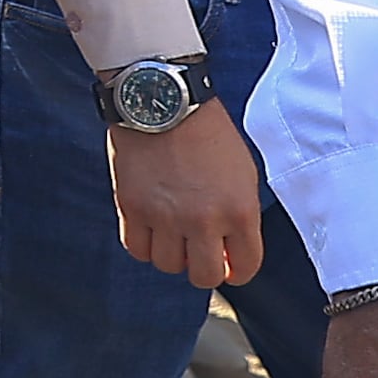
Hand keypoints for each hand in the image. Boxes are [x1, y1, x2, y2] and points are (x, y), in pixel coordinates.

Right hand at [109, 98, 266, 289]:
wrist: (164, 100)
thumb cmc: (208, 133)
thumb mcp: (243, 173)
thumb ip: (240, 214)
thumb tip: (230, 250)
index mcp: (240, 211)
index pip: (245, 268)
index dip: (237, 271)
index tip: (229, 265)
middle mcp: (203, 220)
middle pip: (204, 276)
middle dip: (204, 268)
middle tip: (198, 252)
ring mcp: (164, 216)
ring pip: (167, 265)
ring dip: (171, 254)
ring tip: (171, 233)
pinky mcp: (131, 207)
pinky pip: (136, 248)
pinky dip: (144, 245)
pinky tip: (149, 228)